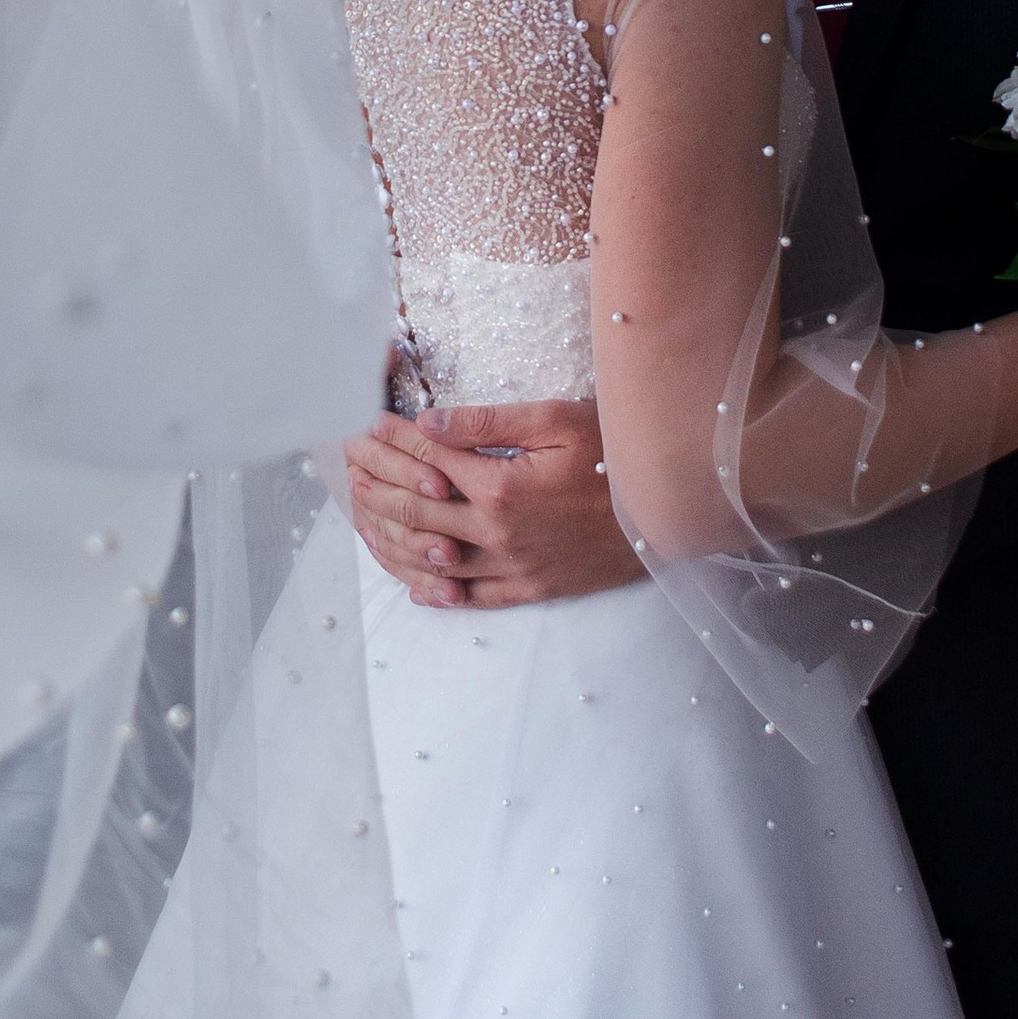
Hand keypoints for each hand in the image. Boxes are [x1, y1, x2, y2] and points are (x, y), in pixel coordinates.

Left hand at [344, 401, 641, 609]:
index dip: (390, 440)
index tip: (364, 425)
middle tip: (347, 470)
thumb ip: (489, 424)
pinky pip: (470, 597)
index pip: (426, 459)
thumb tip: (428, 424)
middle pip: (416, 510)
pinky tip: (412, 581)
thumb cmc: (618, 456)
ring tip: (362, 520)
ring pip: (431, 560)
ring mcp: (511, 567)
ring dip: (390, 538)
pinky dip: (434, 590)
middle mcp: (496, 532)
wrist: (671, 513)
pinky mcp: (530, 589)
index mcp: (500, 485)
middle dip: (376, 485)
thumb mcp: (558, 420)